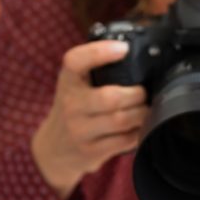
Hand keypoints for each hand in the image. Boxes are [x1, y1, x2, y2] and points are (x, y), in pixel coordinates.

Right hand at [31, 41, 147, 199]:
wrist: (55, 148)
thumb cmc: (75, 109)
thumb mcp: (75, 85)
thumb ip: (96, 70)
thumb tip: (134, 53)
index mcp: (68, 81)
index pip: (76, 61)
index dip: (100, 53)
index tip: (123, 49)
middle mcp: (71, 104)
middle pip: (111, 97)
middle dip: (137, 94)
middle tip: (143, 93)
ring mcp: (80, 130)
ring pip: (121, 120)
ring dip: (142, 114)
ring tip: (144, 110)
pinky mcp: (91, 151)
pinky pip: (125, 140)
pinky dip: (138, 132)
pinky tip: (138, 127)